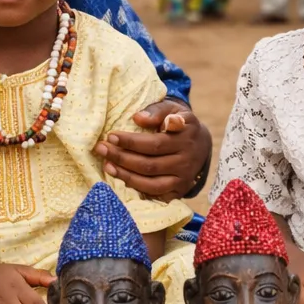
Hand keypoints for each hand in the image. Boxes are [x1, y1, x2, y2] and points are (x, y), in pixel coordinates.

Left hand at [95, 101, 211, 200]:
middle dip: (121, 157)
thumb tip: (137, 118)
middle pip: (149, 164)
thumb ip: (158, 110)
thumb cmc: (180, 123)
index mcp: (186, 137)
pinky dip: (137, 188)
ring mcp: (184, 179)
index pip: (155, 143)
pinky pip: (155, 194)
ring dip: (125, 175)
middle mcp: (187, 161)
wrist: (201, 144)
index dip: (131, 142)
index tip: (111, 135)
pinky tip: (121, 178)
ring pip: (151, 183)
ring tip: (107, 165)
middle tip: (101, 149)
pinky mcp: (179, 191)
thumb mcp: (174, 109)